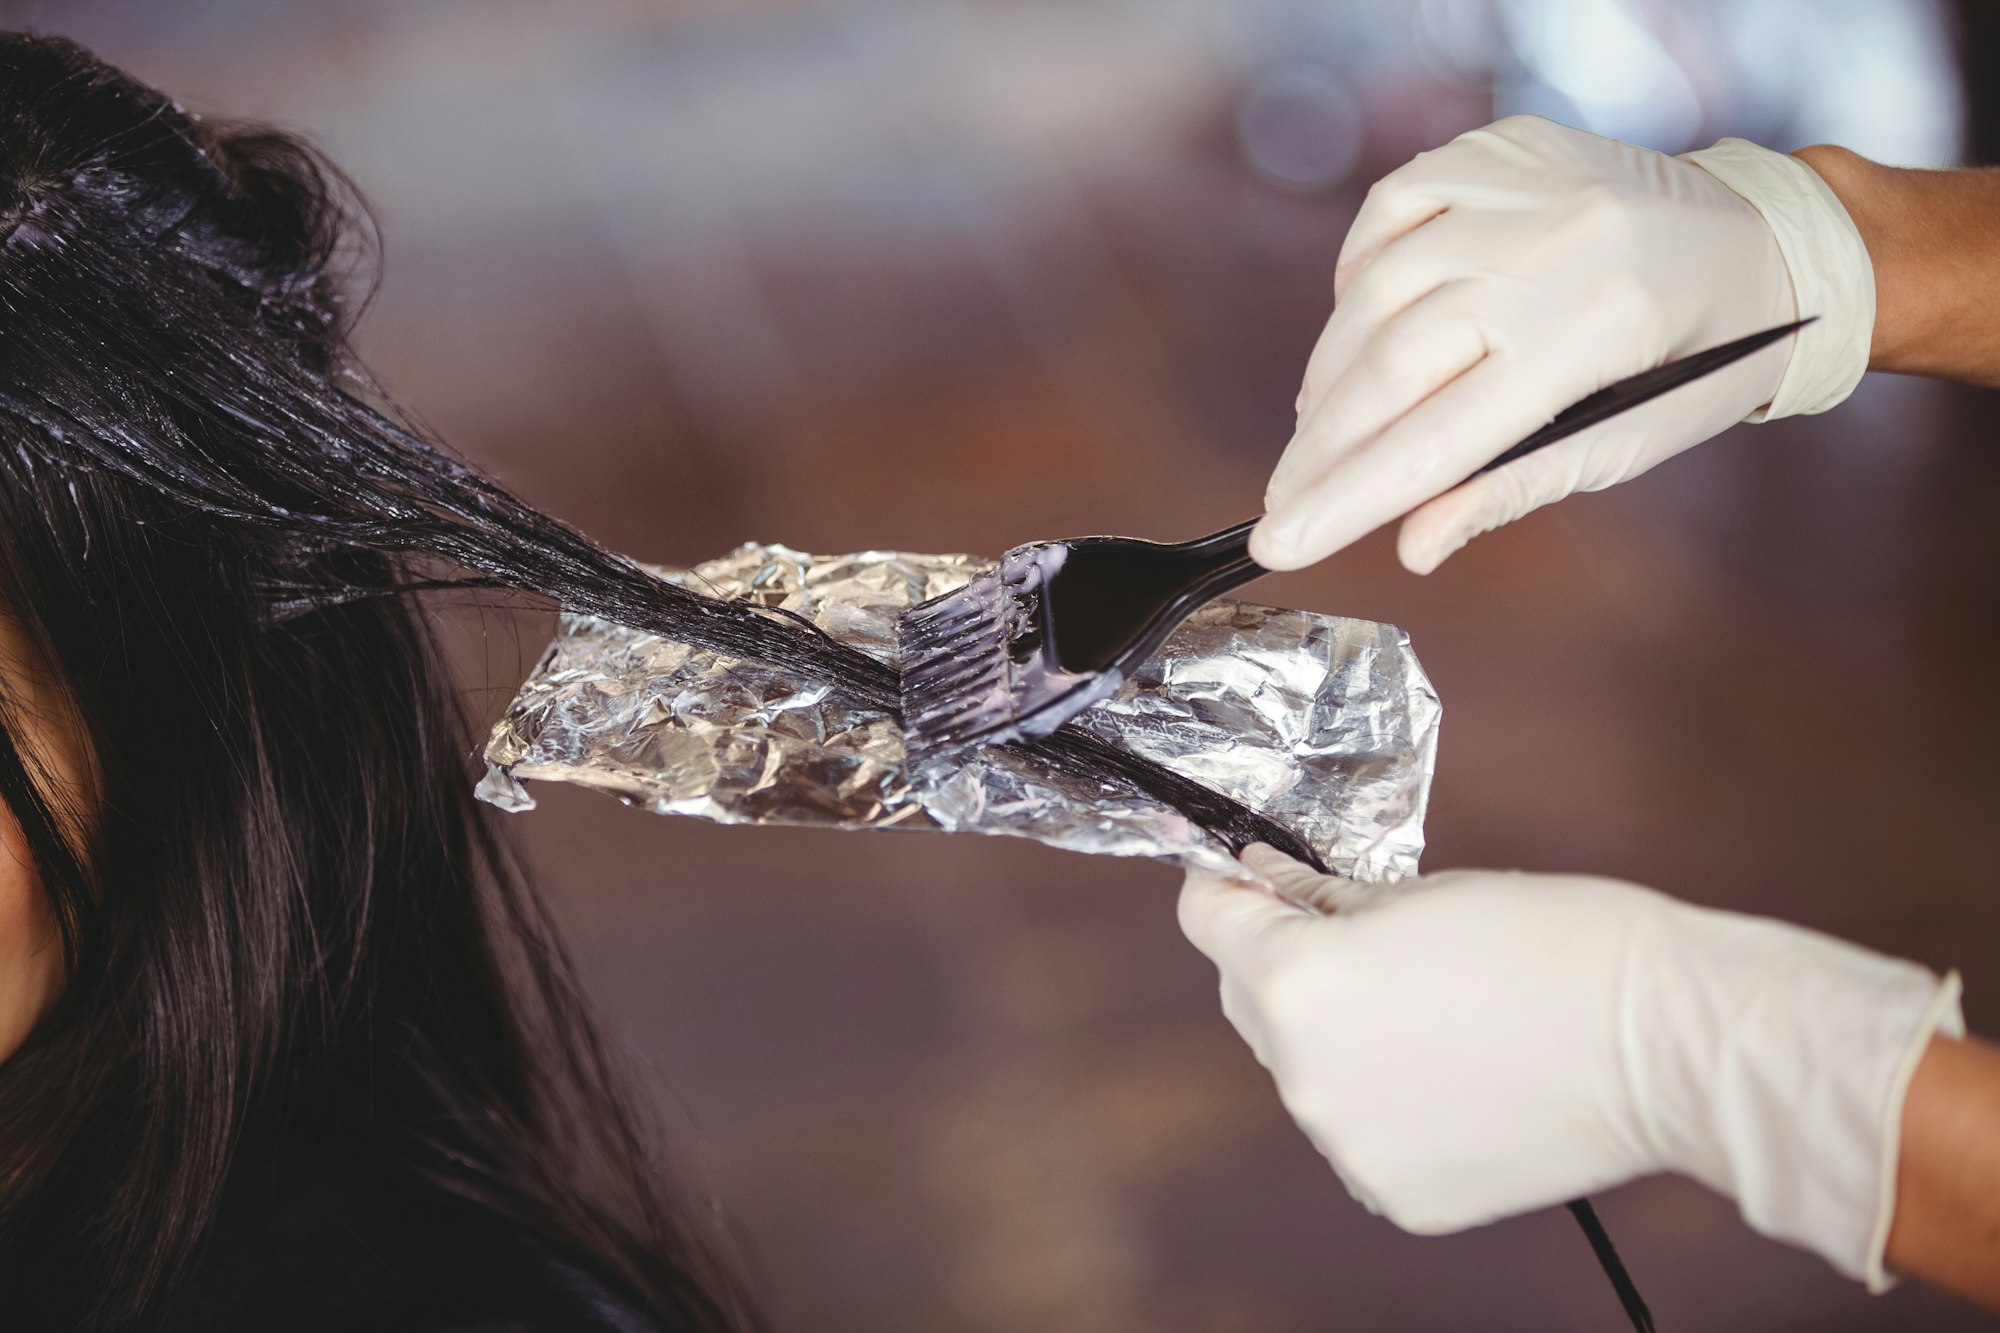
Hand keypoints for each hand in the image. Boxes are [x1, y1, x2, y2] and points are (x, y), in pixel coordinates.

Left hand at [1180, 846, 1959, 1287]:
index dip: (1231, 889)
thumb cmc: (1556, 942)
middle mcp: (1300, 1073)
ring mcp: (1346, 1144)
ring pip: (1308, 1074)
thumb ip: (1331, 906)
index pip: (1206, 918)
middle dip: (1285, 966)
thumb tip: (1284, 902)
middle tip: (1358, 941)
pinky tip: (1461, 1078)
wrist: (1662, 1040)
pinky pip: (1364, 1133)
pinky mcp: (1397, 1196)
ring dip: (1341, 1042)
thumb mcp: (1419, 890)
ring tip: (1435, 1017)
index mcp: (1297, 981)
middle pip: (1249, 1002)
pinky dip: (1392, 1105)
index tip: (1257, 881)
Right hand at [1253, 116, 1871, 573]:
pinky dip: (1357, 275)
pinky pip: (1389, 209)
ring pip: (1373, 290)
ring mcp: (1521, 189)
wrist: (1762, 241)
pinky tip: (1358, 323)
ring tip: (1320, 426)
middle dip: (1322, 446)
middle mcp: (1554, 250)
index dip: (1347, 498)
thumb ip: (1509, 488)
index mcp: (1597, 336)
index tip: (1280, 541)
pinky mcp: (1500, 150)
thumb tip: (1411, 545)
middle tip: (1284, 497)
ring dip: (1331, 372)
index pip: (1439, 439)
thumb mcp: (1622, 446)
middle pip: (1391, 364)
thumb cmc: (1695, 360)